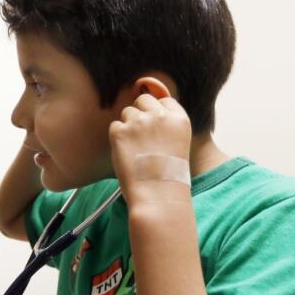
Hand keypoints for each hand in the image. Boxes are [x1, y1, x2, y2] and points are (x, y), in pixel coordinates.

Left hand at [108, 93, 191, 209]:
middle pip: (144, 100)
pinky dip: (118, 139)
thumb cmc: (168, 175)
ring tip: (136, 150)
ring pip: (127, 112)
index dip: (157, 112)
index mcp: (179, 119)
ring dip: (128, 127)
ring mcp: (139, 121)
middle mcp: (159, 116)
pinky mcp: (120, 131)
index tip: (155, 128)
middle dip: (140, 113)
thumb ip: (166, 125)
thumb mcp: (177, 144)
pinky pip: (115, 127)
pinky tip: (127, 154)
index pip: (164, 100)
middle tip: (141, 136)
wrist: (157, 194)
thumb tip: (148, 112)